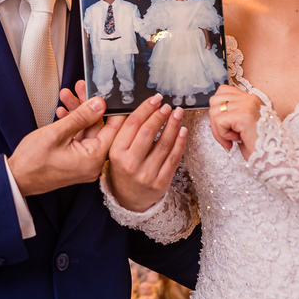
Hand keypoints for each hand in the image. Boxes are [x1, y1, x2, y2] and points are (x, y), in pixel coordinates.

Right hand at [10, 96, 123, 195]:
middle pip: (98, 127)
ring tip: (66, 96)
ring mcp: (84, 163)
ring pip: (87, 131)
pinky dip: (73, 126)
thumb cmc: (33, 162)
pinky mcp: (76, 162)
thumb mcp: (58, 133)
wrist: (16, 178)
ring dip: (77, 113)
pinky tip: (63, 112)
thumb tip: (100, 104)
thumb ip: (81, 117)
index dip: (111, 108)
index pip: (113, 129)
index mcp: (93, 158)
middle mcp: (92, 163)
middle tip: (80, 88)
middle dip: (87, 106)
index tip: (108, 92)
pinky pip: (79, 139)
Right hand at [107, 94, 187, 212]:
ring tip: (178, 113)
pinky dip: (180, 142)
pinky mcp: (161, 182)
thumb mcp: (116, 152)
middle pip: (148, 132)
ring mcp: (147, 174)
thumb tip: (143, 106)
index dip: (146, 109)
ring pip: (164, 144)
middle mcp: (130, 164)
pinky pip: (173, 158)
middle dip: (160, 116)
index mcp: (117, 153)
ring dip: (173, 125)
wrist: (129, 199)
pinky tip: (183, 130)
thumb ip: (125, 132)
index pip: (133, 125)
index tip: (155, 99)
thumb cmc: (123, 170)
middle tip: (168, 105)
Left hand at [209, 84, 264, 155]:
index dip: (218, 110)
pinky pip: (219, 120)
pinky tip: (236, 140)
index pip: (222, 92)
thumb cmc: (257, 146)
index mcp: (250, 99)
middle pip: (215, 100)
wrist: (274, 160)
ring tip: (231, 140)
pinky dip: (222, 134)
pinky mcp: (245, 115)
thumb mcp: (242, 125)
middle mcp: (250, 98)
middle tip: (227, 136)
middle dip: (215, 121)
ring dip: (218, 130)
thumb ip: (231, 114)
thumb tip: (213, 112)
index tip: (227, 127)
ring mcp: (248, 105)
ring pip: (214, 110)